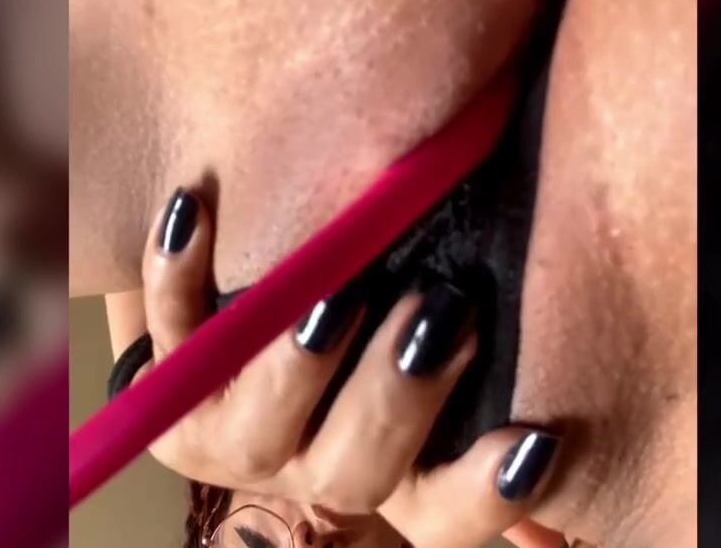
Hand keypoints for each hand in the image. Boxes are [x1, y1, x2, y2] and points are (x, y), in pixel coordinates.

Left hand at [106, 187, 563, 546]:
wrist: (245, 340)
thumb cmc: (373, 336)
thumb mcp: (436, 359)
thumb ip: (489, 357)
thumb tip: (554, 357)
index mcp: (396, 474)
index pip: (453, 510)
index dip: (491, 488)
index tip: (535, 437)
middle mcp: (318, 469)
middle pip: (358, 472)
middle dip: (396, 397)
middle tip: (435, 313)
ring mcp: (237, 437)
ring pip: (260, 430)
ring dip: (297, 366)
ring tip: (330, 293)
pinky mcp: (169, 390)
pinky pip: (166, 338)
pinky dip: (174, 276)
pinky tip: (190, 211)